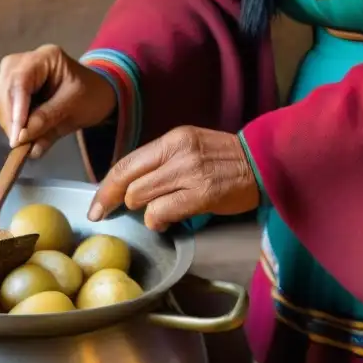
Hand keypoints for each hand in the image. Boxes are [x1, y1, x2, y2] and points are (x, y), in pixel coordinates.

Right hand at [0, 44, 116, 157]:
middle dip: (10, 120)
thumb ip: (47, 121)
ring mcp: (14, 72)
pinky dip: (10, 122)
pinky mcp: (11, 86)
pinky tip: (22, 133)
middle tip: (19, 145)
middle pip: (4, 90)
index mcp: (46, 57)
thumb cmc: (90, 96)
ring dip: (8, 123)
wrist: (95, 93)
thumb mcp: (74, 108)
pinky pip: (2, 106)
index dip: (16, 110)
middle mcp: (24, 60)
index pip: (20, 81)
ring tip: (24, 142)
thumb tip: (21, 139)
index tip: (16, 137)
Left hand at [88, 126, 259, 230]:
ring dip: (143, 211)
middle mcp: (177, 152)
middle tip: (114, 214)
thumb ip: (160, 163)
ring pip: (140, 197)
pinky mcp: (202, 193)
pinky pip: (161, 212)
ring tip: (158, 213)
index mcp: (171, 140)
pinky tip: (166, 222)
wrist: (266, 162)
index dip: (104, 188)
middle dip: (116, 202)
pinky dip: (157, 221)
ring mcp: (189, 172)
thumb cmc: (226, 160)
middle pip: (127, 182)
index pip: (125, 163)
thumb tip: (129, 186)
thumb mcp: (190, 148)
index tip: (96, 206)